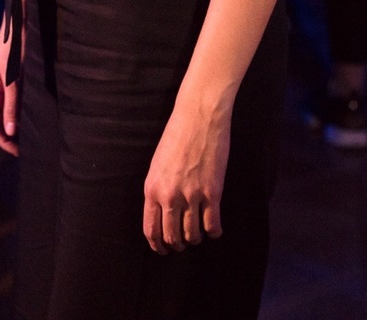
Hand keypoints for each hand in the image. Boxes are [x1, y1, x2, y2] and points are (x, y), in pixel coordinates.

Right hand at [0, 18, 20, 155]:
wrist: (18, 23)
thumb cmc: (13, 50)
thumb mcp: (14, 79)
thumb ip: (11, 105)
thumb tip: (10, 132)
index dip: (4, 141)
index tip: (18, 153)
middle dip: (10, 136)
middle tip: (27, 148)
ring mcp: (0, 85)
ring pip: (5, 112)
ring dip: (15, 124)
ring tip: (30, 136)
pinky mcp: (10, 79)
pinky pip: (12, 101)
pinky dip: (19, 112)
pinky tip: (30, 116)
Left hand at [143, 101, 230, 254]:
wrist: (198, 117)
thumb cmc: (176, 135)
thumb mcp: (157, 163)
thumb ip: (158, 188)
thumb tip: (162, 212)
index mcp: (152, 189)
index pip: (151, 229)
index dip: (158, 245)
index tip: (163, 250)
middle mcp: (170, 196)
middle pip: (172, 236)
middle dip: (177, 245)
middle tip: (182, 244)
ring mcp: (192, 195)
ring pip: (193, 234)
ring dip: (195, 238)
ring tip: (198, 235)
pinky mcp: (212, 192)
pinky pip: (212, 224)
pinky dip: (214, 232)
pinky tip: (214, 230)